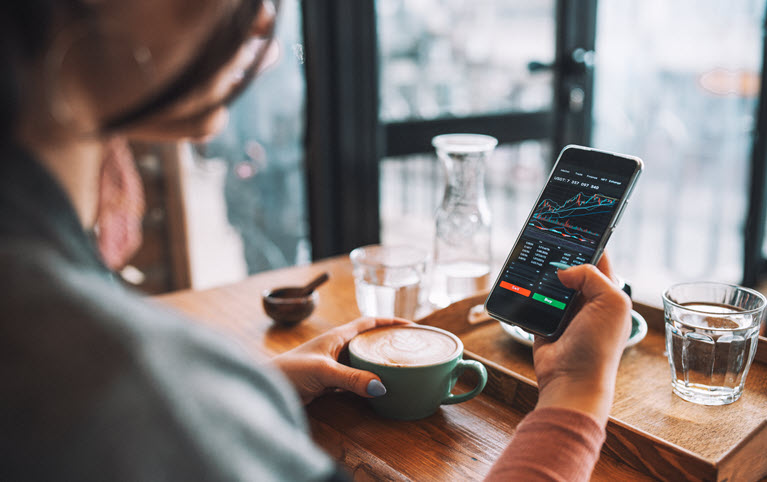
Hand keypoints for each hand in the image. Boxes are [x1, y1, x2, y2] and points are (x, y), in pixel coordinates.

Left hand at [272, 317, 411, 403]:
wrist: (267, 388)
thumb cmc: (289, 371)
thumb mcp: (323, 372)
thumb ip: (351, 379)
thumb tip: (381, 386)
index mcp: (337, 337)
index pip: (368, 322)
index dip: (389, 322)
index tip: (410, 326)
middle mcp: (336, 348)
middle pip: (368, 341)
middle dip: (388, 343)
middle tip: (410, 350)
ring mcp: (332, 364)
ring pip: (362, 361)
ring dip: (378, 364)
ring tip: (399, 369)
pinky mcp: (328, 382)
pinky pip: (354, 379)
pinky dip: (367, 382)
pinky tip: (377, 389)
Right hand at [532, 253, 631, 424]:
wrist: (571, 380)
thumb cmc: (599, 346)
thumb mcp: (610, 302)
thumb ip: (591, 275)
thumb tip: (562, 271)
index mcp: (608, 294)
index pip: (598, 259)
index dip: (588, 242)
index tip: (573, 225)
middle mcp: (587, 301)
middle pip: (571, 269)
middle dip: (559, 256)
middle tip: (545, 238)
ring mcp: (564, 312)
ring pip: (550, 283)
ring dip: (541, 274)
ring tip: (530, 258)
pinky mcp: (543, 322)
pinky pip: (532, 300)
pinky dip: (527, 292)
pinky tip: (520, 281)